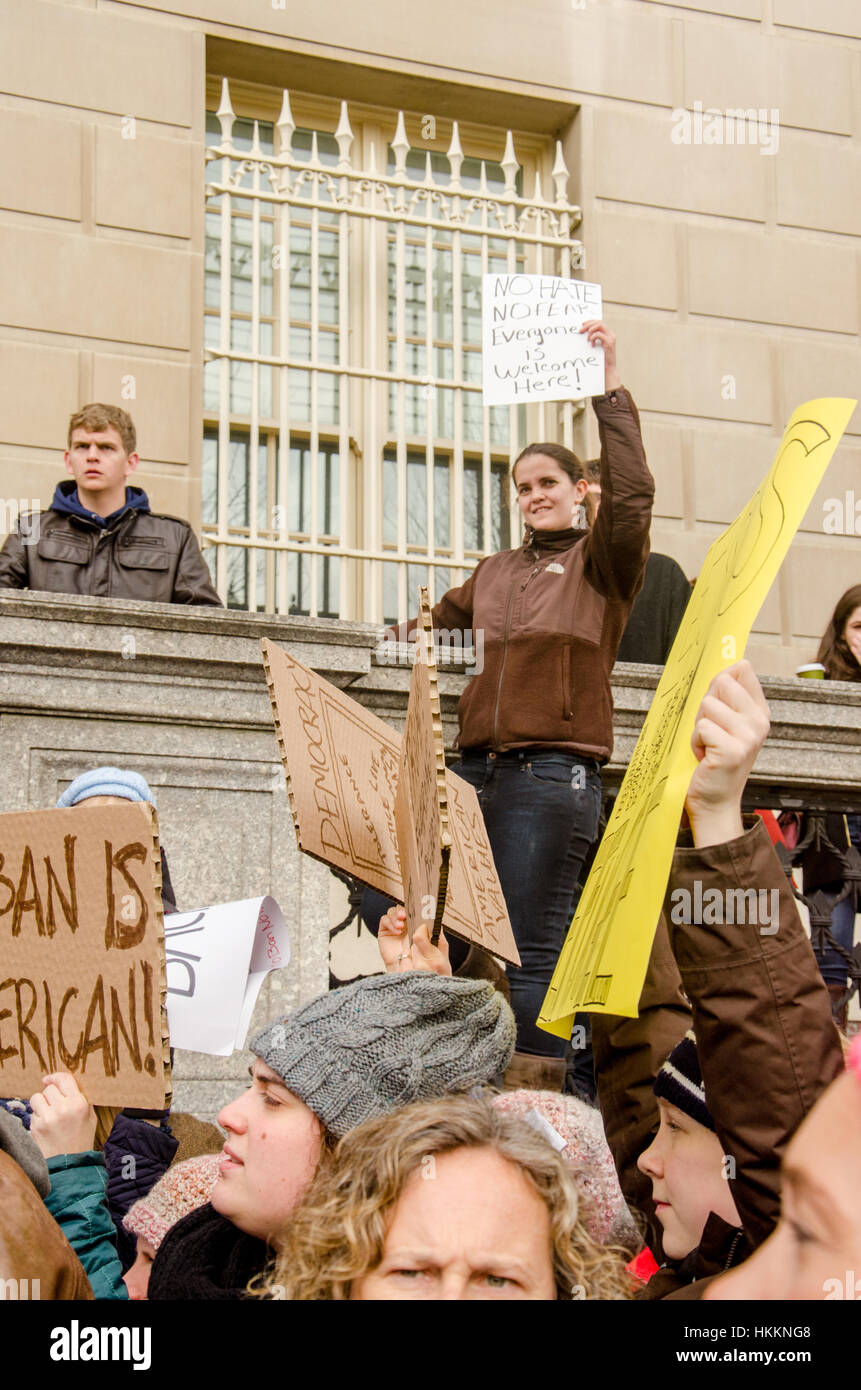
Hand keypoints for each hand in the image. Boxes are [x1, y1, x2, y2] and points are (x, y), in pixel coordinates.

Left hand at [29, 1072, 96, 1158]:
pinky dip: (37, 1117)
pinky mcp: (36, 1127)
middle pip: (49, 1089)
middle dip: (50, 1094)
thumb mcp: (90, 1117)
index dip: (55, 1076)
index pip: (64, 1079)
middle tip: (55, 1104)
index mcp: (78, 1104)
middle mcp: (62, 1108)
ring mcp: (47, 1118)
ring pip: (36, 1098)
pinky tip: (45, 1125)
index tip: (50, 1079)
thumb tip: (68, 1084)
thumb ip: (81, 1099)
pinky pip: (32, 1113)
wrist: (70, 1164)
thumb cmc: (82, 1139)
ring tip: (48, 1113)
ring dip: (41, 1103)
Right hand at [378, 906, 451, 976]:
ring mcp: (397, 928)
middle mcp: (409, 925)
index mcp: (422, 926)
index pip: (419, 910)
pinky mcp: (386, 932)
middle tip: (405, 915)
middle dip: (404, 909)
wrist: (410, 977)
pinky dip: (390, 922)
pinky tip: (396, 931)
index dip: (418, 907)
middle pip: (405, 908)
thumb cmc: (424, 966)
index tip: (418, 908)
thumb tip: (422, 927)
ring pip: (394, 911)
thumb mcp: (432, 953)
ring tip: (400, 926)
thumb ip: (428, 940)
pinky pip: (385, 920)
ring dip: (396, 915)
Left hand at [580, 320, 619, 391]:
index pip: (599, 322)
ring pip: (600, 326)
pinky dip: (593, 337)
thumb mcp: (597, 347)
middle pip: (599, 322)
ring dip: (590, 330)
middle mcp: (610, 334)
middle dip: (588, 325)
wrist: (609, 369)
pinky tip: (591, 344)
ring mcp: (611, 338)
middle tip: (580, 330)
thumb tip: (583, 333)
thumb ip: (594, 339)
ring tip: (587, 338)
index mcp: (608, 334)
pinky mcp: (609, 343)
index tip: (582, 325)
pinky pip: (599, 335)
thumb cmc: (601, 360)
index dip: (590, 322)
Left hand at [685, 660, 770, 847]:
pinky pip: (701, 728)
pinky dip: (695, 742)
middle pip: (721, 683)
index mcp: (760, 711)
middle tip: (710, 732)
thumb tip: (727, 667)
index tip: (717, 700)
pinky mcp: (732, 750)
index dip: (720, 681)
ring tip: (707, 746)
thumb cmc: (713, 760)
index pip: (742, 671)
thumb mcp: (724, 724)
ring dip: (698, 726)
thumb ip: (725, 696)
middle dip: (706, 705)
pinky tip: (704, 756)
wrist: (715, 801)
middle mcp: (759, 722)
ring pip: (707, 705)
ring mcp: (748, 736)